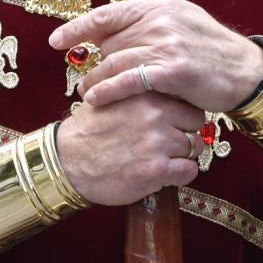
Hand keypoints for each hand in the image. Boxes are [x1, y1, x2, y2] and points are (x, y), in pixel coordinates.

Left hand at [49, 0, 262, 113]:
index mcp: (160, 5)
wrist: (245, 71)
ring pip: (115, 62)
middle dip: (95, 63)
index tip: (57, 41)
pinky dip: (108, 90)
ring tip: (86, 93)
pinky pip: (128, 80)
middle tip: (84, 80)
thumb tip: (110, 34)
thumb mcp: (181, 25)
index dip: (78, 27)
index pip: (108, 14)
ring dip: (95, 80)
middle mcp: (160, 20)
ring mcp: (167, 44)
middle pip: (110, 43)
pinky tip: (96, 99)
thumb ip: (148, 25)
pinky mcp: (172, 70)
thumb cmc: (211, 52)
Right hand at [53, 93, 208, 206]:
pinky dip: (182, 174)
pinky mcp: (156, 170)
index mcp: (145, 94)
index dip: (183, 115)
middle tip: (174, 144)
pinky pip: (189, 171)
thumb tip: (161, 87)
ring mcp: (157, 143)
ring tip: (166, 160)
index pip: (187, 101)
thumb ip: (137, 91)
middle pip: (196, 123)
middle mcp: (155, 115)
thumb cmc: (88, 132)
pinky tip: (166, 175)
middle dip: (189, 133)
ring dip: (184, 156)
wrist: (66, 162)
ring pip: (195, 147)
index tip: (176, 124)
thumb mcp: (112, 98)